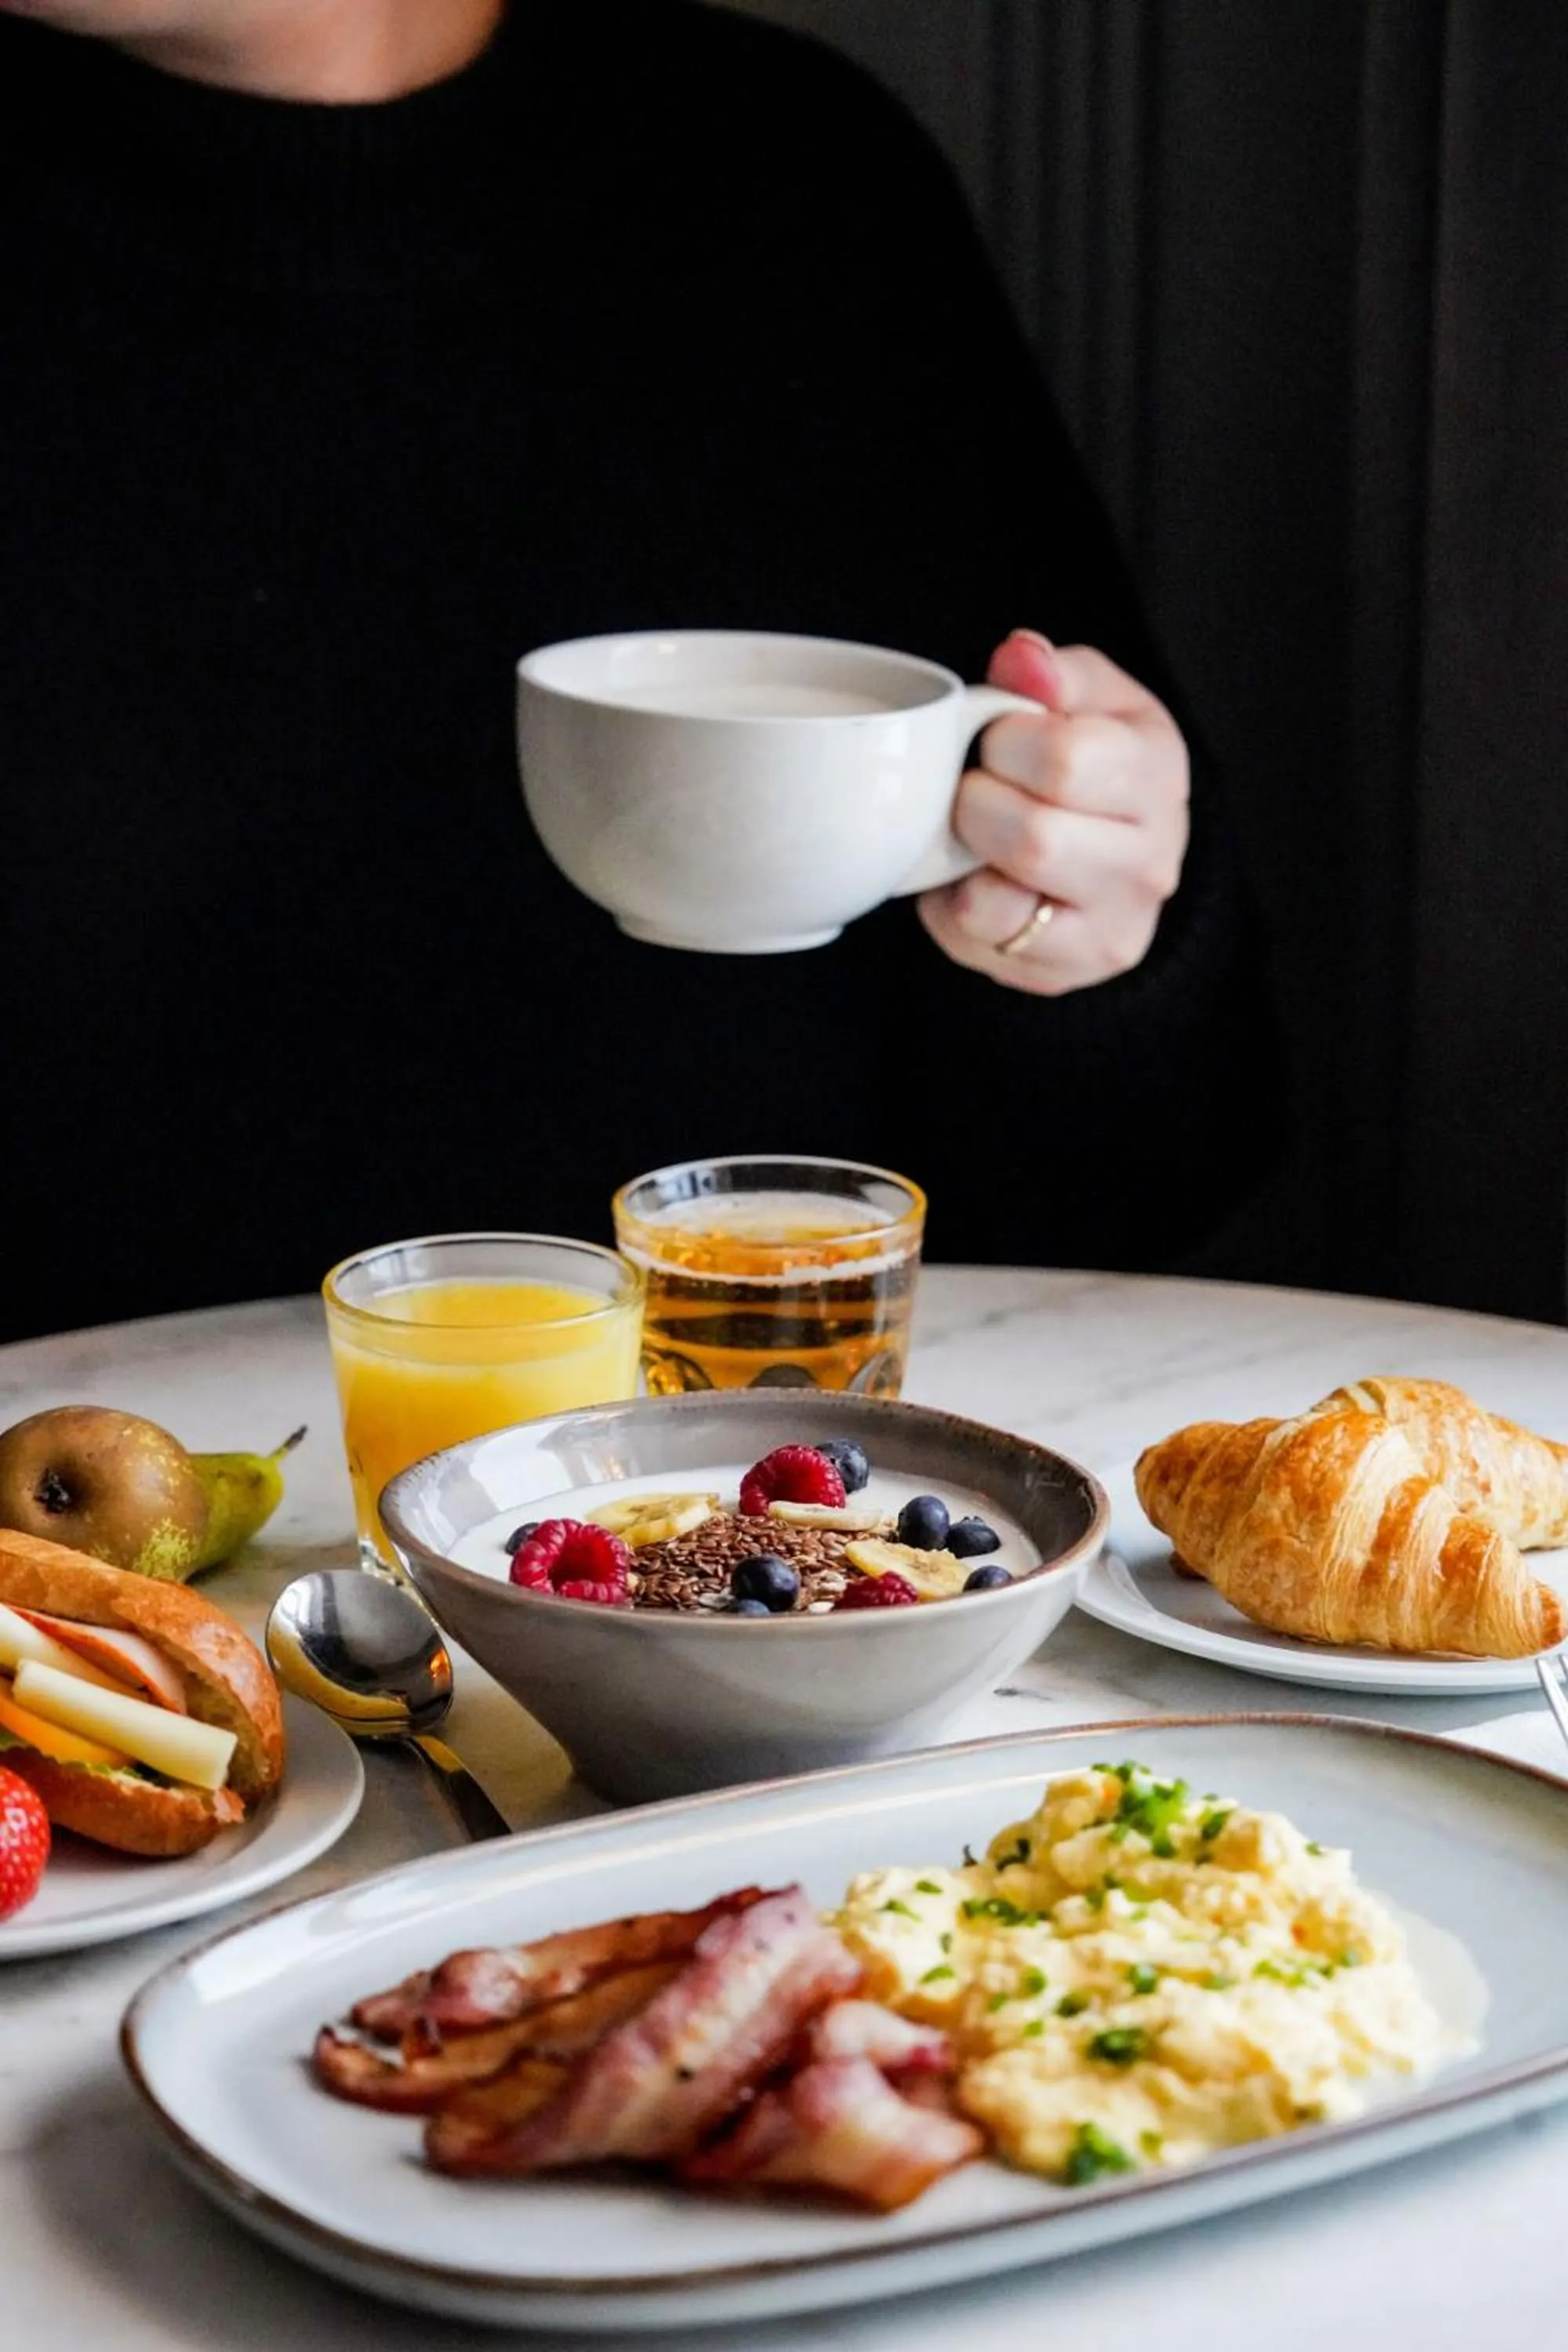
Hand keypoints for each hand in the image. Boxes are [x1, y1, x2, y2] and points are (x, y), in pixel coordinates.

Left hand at [918, 628, 1190, 995]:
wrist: (1116, 854)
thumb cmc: (1096, 762)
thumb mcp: (1086, 696)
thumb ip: (1052, 671)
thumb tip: (1021, 660)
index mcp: (1156, 776)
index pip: (1064, 761)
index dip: (1006, 742)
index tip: (1001, 740)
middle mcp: (1149, 864)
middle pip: (1031, 838)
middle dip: (977, 802)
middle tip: (980, 788)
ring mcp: (1110, 929)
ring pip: (994, 903)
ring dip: (962, 860)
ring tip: (978, 836)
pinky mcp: (1060, 974)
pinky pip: (972, 940)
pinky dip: (952, 905)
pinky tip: (977, 877)